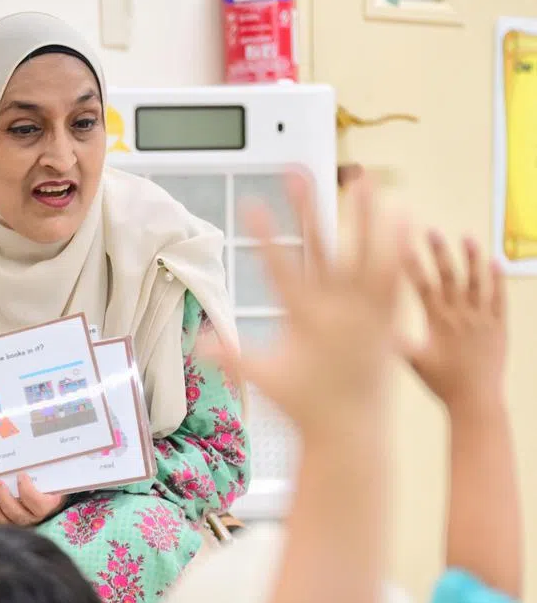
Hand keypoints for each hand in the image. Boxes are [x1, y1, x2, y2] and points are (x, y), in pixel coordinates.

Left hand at [0, 474, 66, 526]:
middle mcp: (36, 518)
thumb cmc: (50, 487)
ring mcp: (24, 524)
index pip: (39, 504)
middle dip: (5, 499)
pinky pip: (0, 523)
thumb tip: (31, 450)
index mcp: (49, 506)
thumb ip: (43, 471)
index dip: (28, 491)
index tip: (21, 475)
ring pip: (7, 522)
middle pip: (19, 514)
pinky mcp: (13, 526)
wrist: (50, 500)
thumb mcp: (52, 478)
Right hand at [213, 173, 402, 436]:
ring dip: (365, 216)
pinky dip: (399, 246)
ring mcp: (365, 312)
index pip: (277, 268)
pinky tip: (403, 216)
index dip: (262, 235)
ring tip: (364, 180)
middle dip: (309, 208)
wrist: (351, 428)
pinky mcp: (388, 318)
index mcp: (302, 320)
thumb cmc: (305, 404)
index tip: (250, 205)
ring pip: (367, 253)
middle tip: (300, 173)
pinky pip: (396, 276)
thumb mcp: (263, 379)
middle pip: (321, 248)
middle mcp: (335, 310)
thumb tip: (198, 343)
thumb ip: (232, 357)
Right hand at [401, 231, 506, 416]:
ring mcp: (482, 318)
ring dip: (472, 258)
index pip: (421, 285)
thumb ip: (395, 342)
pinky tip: (495, 262)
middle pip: (448, 276)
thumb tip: (372, 328)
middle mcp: (460, 315)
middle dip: (438, 251)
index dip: (410, 264)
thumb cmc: (443, 383)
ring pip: (477, 281)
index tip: (401, 245)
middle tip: (431, 232)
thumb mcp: (414, 363)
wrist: (476, 399)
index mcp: (437, 322)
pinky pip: (499, 297)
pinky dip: (497, 279)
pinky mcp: (499, 325)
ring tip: (466, 238)